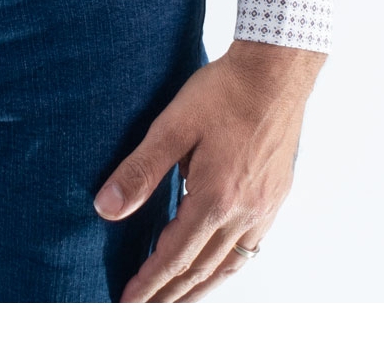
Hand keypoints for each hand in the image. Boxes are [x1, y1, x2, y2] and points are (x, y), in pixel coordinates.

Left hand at [94, 38, 324, 302]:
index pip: (174, 256)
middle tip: (145, 314)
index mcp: (216, 199)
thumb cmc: (223, 91)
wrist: (277, 70)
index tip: (126, 301)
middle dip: (171, 296)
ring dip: (200, 289)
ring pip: (229, 265)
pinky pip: (250, 248)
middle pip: (202, 271)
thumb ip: (140, 170)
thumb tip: (106, 208)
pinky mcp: (276, 197)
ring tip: (177, 303)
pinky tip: (217, 267)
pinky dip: (228, 267)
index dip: (149, 282)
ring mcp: (265, 208)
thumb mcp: (173, 125)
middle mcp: (244, 213)